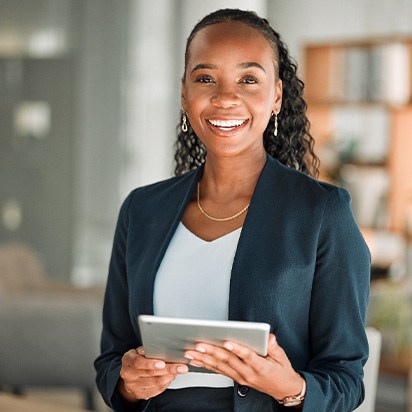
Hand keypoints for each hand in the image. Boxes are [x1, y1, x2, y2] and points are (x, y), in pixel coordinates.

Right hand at [118, 346, 188, 401]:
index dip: (151, 363)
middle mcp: (129, 375)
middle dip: (168, 369)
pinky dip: (166, 383)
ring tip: (179, 370)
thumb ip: (146, 350)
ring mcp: (134, 386)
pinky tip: (171, 377)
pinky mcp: (140, 394)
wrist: (129, 375)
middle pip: (150, 373)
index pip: (138, 362)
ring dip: (170, 376)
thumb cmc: (136, 359)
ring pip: (155, 383)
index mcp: (127, 361)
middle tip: (181, 367)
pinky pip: (156, 390)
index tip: (163, 363)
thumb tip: (156, 348)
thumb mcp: (138, 351)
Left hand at [183, 334, 303, 400]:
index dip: (237, 349)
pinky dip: (207, 365)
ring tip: (192, 352)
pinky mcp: (237, 379)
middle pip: (228, 361)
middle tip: (199, 345)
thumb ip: (274, 347)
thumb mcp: (282, 357)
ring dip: (204, 359)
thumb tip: (269, 337)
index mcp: (260, 367)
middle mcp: (248, 373)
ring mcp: (241, 377)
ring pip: (220, 367)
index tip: (227, 342)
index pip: (247, 356)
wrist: (284, 389)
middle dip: (212, 352)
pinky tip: (197, 360)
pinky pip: (219, 371)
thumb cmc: (282, 371)